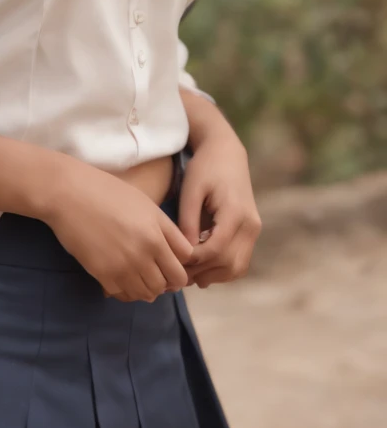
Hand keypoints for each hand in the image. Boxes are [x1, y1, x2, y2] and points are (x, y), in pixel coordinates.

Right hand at [44, 157, 193, 302]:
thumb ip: (167, 230)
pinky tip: (122, 278)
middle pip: (170, 283)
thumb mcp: (145, 204)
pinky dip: (127, 291)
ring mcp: (124, 267)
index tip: (171, 262)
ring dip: (148, 287)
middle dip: (167, 280)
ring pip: (148, 293)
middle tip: (157, 272)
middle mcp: (144, 254)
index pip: (184, 264)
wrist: (69, 195)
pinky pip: (124, 296)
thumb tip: (181, 254)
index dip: (180, 264)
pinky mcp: (103, 276)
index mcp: (157, 234)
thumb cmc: (107, 192)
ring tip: (139, 275)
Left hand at [178, 128, 261, 288]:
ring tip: (188, 272)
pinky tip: (202, 266)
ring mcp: (254, 229)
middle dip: (202, 272)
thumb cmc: (204, 168)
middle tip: (178, 272)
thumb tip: (185, 252)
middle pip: (228, 263)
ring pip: (237, 268)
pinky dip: (222, 269)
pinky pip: (240, 261)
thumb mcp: (191, 190)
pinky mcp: (251, 232)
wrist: (226, 153)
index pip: (216, 250)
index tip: (175, 260)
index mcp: (235, 212)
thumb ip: (188, 221)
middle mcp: (250, 224)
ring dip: (213, 275)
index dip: (195, 261)